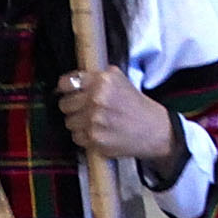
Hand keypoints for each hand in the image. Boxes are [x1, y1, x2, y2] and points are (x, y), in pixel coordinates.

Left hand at [56, 66, 182, 165]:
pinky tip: (98, 132)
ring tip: (94, 121)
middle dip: (73, 107)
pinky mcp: (94, 139)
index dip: (65, 87)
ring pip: (69, 122)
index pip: (67, 82)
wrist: (153, 129)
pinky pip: (76, 137)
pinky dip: (84, 136)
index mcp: (103, 81)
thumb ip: (98, 77)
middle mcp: (97, 98)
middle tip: (85, 108)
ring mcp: (94, 120)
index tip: (68, 91)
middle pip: (64, 104)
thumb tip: (73, 80)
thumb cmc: (136, 105)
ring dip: (78, 123)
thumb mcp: (121, 81)